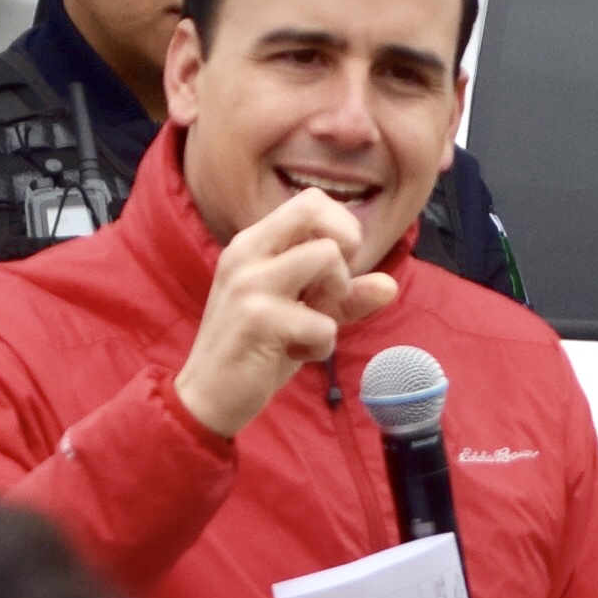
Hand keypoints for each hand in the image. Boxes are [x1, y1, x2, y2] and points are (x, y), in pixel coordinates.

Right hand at [174, 191, 394, 442]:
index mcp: (253, 244)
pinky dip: (323, 344)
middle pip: (314, 208)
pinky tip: (298, 355)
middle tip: (335, 285)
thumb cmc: (255, 349)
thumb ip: (344, 296)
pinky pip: (323, 320)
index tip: (338, 267)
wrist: (207, 397)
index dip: (341, 228)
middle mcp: (247, 253)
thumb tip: (390, 285)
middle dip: (345, 242)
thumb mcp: (302, 314)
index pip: (311, 200)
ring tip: (317, 323)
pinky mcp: (257, 319)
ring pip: (326, 255)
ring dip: (338, 295)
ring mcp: (250, 283)